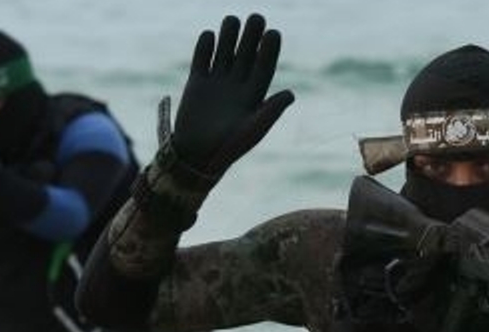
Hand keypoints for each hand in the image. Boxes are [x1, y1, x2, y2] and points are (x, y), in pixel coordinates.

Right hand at [172, 13, 294, 175]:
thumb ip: (270, 111)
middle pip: (246, 54)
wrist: (197, 156)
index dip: (269, 50)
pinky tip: (210, 35)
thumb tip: (291, 94)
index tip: (273, 33)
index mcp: (254, 95)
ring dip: (229, 36)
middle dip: (251, 36)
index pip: (264, 66)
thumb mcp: (253, 130)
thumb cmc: (229, 147)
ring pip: (225, 52)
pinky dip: (205, 46)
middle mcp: (237, 86)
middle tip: (257, 18)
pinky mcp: (197, 83)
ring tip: (233, 20)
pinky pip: (202, 59)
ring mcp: (217, 83)